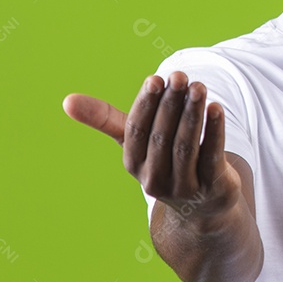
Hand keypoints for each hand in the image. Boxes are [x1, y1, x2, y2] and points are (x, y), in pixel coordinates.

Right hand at [63, 72, 241, 218]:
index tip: (155, 79)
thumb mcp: (136, 141)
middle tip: (180, 76)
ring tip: (199, 87)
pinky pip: (211, 155)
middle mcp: (155, 178)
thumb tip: (66, 100)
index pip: (136, 132)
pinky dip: (214, 131)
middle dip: (171, 104)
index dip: (146, 105)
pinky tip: (216, 108)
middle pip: (162, 137)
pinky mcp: (211, 187)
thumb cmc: (164, 160)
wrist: (201, 205)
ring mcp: (184, 186)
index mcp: (134, 163)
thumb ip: (105, 119)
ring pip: (186, 146)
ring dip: (192, 114)